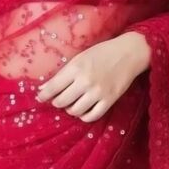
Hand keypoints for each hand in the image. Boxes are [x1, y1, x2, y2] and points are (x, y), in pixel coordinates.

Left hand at [34, 32, 150, 121]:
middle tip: (58, 99)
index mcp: (76, 68)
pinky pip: (92, 116)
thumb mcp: (79, 58)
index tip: (40, 98)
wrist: (128, 53)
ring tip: (72, 104)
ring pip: (75, 111)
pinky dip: (84, 116)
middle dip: (57, 102)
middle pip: (62, 101)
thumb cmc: (101, 52)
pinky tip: (83, 110)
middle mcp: (85, 82)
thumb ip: (63, 74)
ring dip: (70, 109)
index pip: (53, 87)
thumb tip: (43, 88)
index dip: (44, 95)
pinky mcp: (109, 100)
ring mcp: (98, 92)